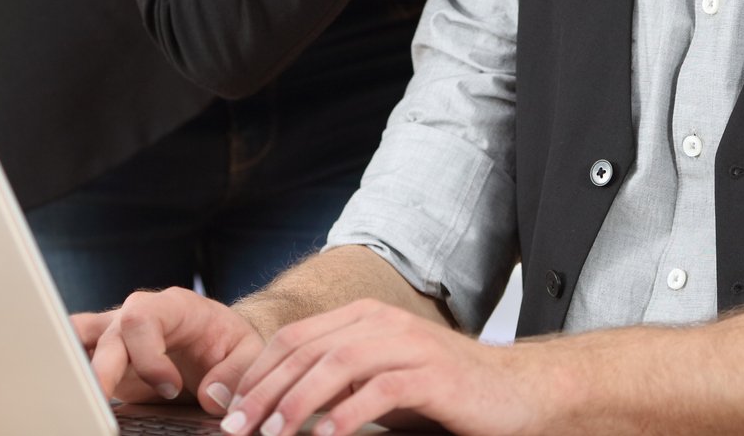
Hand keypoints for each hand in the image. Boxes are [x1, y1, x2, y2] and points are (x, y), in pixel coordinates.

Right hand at [78, 288, 266, 413]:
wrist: (218, 340)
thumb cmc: (230, 342)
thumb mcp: (249, 353)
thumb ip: (236, 373)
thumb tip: (211, 396)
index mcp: (172, 307)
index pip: (141, 319)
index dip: (148, 357)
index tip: (170, 388)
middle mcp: (137, 315)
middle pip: (106, 335)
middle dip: (104, 373)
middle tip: (111, 405)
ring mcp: (116, 333)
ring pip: (77, 336)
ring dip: (75, 365)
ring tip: (78, 398)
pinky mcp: (105, 354)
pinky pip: (74, 351)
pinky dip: (68, 368)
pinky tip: (68, 394)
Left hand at [217, 299, 547, 435]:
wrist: (514, 393)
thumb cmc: (443, 394)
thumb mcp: (377, 386)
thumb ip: (331, 387)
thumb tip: (271, 409)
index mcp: (363, 319)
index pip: (293, 338)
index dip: (256, 373)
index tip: (229, 410)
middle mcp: (382, 323)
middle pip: (307, 350)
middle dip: (265, 391)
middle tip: (238, 428)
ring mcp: (409, 345)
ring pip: (338, 364)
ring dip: (298, 402)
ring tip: (273, 435)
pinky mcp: (434, 374)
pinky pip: (381, 390)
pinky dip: (348, 413)